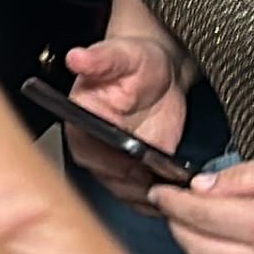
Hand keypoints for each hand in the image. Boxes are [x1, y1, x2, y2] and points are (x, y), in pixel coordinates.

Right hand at [58, 35, 185, 208]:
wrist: (158, 73)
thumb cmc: (136, 61)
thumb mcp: (122, 54)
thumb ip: (100, 58)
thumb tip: (76, 57)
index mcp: (77, 119)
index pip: (91, 151)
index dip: (116, 159)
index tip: (141, 158)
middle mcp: (88, 146)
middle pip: (111, 179)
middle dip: (139, 182)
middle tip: (167, 175)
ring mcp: (111, 163)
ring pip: (128, 194)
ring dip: (152, 195)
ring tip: (176, 183)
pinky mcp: (132, 174)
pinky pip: (141, 197)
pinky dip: (160, 199)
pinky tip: (176, 189)